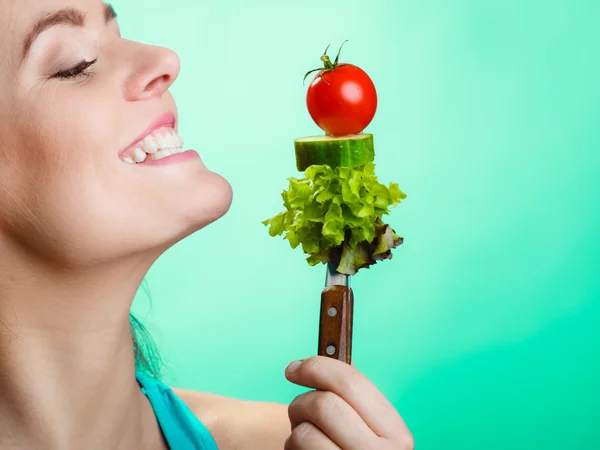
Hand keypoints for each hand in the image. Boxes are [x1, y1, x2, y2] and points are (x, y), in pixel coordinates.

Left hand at [284, 356, 412, 449]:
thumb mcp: (370, 432)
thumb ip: (355, 402)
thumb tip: (313, 364)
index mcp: (397, 435)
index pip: (352, 383)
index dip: (317, 367)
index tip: (294, 368)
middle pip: (323, 404)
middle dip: (301, 403)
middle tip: (299, 412)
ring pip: (303, 433)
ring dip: (296, 433)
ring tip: (306, 441)